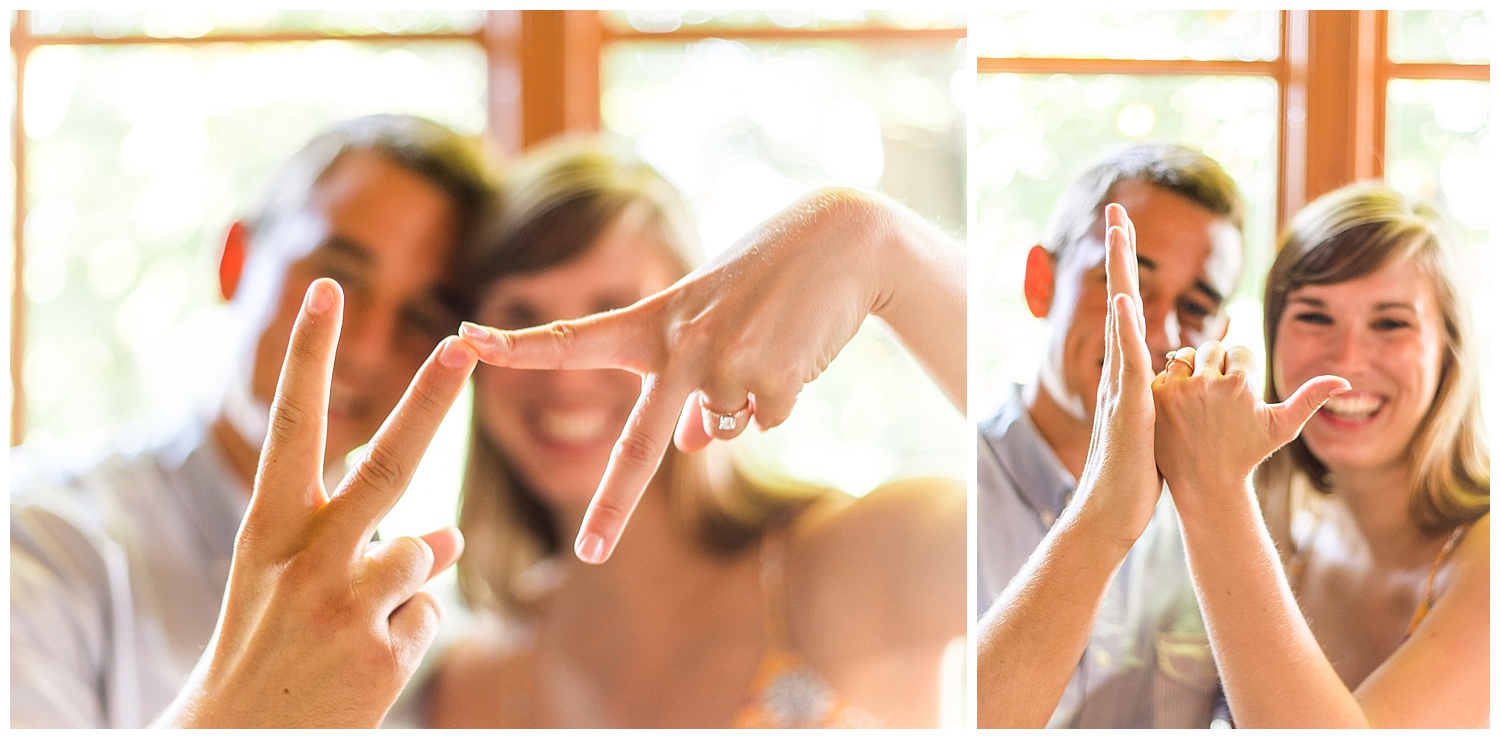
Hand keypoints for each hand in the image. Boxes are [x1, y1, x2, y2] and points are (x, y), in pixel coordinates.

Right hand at [159, 279, 475, 727]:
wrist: (235, 738)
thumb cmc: (264, 644)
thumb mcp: (285, 580)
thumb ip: (354, 541)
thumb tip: (448, 533)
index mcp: (267, 529)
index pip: (292, 425)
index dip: (309, 355)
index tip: (327, 289)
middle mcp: (305, 559)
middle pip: (387, 465)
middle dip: (430, 401)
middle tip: (466, 345)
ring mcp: (347, 607)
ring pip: (423, 550)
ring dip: (409, 571)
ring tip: (356, 617)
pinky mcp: (384, 656)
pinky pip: (427, 614)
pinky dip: (407, 628)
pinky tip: (364, 660)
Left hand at [458, 187, 959, 563]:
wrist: (839, 241)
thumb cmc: (763, 278)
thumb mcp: (711, 322)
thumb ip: (687, 383)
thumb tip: (693, 446)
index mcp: (652, 321)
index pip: (573, 337)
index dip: (519, 346)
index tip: (464, 342)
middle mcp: (680, 345)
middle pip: (641, 444)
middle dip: (613, 505)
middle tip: (588, 553)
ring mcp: (724, 365)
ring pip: (723, 428)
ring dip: (745, 402)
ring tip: (768, 342)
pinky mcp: (770, 380)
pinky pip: (765, 421)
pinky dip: (780, 398)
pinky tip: (794, 350)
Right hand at [1071, 203, 1163, 545]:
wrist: (1112, 512)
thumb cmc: (1134, 476)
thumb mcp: (1149, 426)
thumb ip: (1154, 399)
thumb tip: (1167, 381)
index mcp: (1130, 374)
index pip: (1130, 310)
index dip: (1129, 272)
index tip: (1127, 233)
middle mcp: (1119, 372)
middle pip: (1119, 298)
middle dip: (1119, 254)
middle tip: (1116, 209)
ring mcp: (1120, 387)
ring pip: (1119, 319)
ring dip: (1118, 274)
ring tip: (1117, 234)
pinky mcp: (1127, 408)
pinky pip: (1127, 363)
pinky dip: (1124, 330)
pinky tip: (1123, 302)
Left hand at [1151, 341, 1347, 508]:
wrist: (1206, 482)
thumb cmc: (1248, 453)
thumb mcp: (1282, 428)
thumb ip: (1310, 399)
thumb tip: (1346, 381)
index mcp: (1239, 384)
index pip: (1240, 350)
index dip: (1241, 369)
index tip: (1239, 392)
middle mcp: (1207, 383)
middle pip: (1212, 347)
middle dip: (1217, 365)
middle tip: (1217, 393)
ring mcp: (1178, 389)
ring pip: (1186, 354)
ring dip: (1193, 368)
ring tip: (1199, 395)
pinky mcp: (1156, 397)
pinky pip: (1164, 370)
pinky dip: (1172, 381)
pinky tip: (1180, 403)